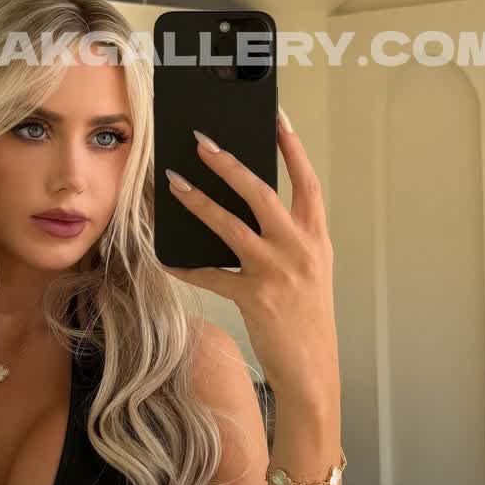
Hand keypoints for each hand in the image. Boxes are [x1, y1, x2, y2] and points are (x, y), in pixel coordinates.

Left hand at [163, 111, 337, 397]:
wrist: (313, 369)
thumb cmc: (307, 315)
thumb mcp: (309, 268)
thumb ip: (288, 236)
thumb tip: (246, 203)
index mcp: (316, 237)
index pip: (306, 180)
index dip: (291, 146)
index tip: (275, 116)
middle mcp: (300, 248)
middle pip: (261, 193)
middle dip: (229, 163)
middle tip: (201, 140)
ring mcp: (277, 272)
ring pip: (230, 227)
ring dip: (198, 202)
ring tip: (173, 182)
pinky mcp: (254, 298)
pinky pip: (212, 276)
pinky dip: (187, 266)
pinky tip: (168, 258)